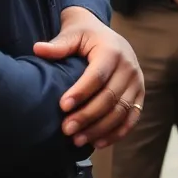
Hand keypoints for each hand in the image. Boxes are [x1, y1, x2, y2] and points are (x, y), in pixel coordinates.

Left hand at [34, 7, 143, 148]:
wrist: (107, 35)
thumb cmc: (86, 36)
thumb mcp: (73, 34)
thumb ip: (59, 44)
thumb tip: (38, 49)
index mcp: (112, 50)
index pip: (98, 75)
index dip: (81, 92)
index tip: (62, 106)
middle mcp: (129, 67)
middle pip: (110, 97)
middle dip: (87, 116)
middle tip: (65, 129)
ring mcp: (137, 82)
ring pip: (121, 111)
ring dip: (100, 128)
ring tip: (77, 140)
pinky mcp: (139, 94)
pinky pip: (132, 117)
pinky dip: (117, 133)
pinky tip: (98, 143)